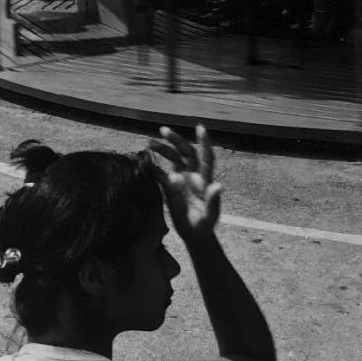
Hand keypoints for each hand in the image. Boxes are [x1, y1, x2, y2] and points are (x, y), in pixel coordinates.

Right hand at [150, 124, 220, 240]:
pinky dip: (154, 166)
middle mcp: (193, 175)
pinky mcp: (170, 186)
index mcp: (204, 180)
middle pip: (186, 152)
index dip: (204, 142)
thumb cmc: (205, 225)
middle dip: (176, 140)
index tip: (200, 127)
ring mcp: (182, 179)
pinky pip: (161, 172)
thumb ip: (214, 201)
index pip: (206, 157)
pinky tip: (143, 161)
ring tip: (149, 143)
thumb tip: (217, 185)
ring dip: (163, 149)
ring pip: (173, 158)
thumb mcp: (211, 215)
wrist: (194, 233)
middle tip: (163, 130)